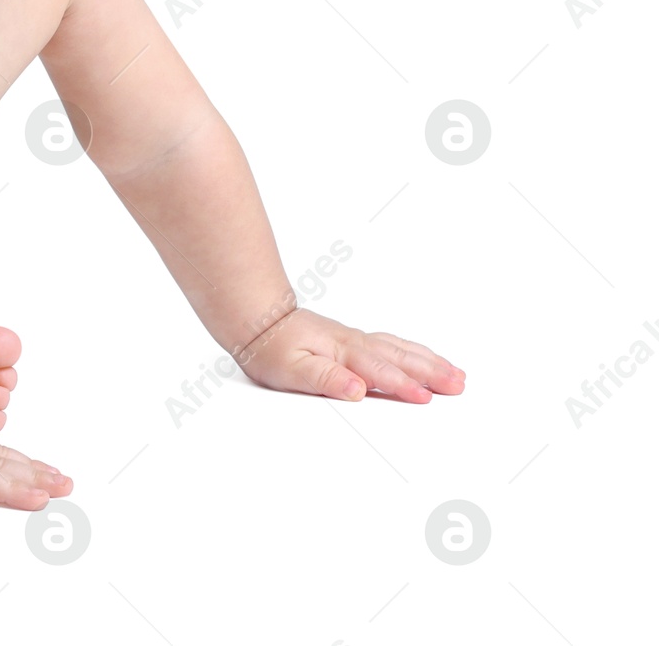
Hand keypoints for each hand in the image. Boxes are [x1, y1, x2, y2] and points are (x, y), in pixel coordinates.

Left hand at [236, 307, 465, 402]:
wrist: (259, 321)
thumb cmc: (272, 348)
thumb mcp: (291, 369)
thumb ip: (325, 378)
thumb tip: (357, 389)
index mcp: (341, 352)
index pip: (378, 372)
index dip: (403, 386)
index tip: (427, 398)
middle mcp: (354, 343)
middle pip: (399, 358)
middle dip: (431, 372)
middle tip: (459, 385)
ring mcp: (357, 340)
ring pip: (400, 349)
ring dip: (429, 361)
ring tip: (456, 374)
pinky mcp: (355, 341)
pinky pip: (392, 345)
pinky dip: (414, 351)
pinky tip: (425, 358)